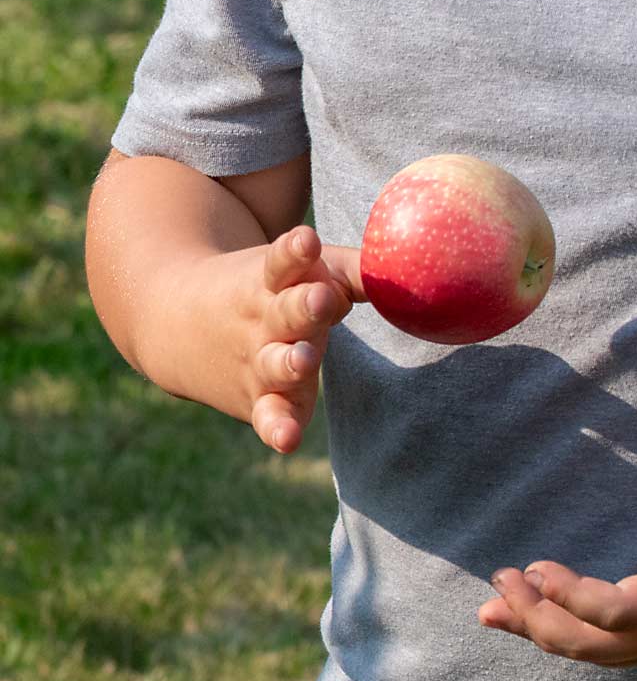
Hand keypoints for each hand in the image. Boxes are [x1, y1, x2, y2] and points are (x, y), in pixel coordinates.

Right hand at [198, 225, 362, 455]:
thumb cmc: (274, 290)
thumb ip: (354, 271)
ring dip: (290, 363)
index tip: (307, 240)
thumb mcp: (304, 270)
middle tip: (320, 299)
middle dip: (303, 307)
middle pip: (285, 312)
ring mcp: (258, 360)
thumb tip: (412, 268)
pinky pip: (268, 414)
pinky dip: (276, 427)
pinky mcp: (259, 399)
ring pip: (275, 364)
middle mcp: (264, 319)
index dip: (296, 251)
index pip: (284, 260)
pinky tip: (287, 440)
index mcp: (274, 279)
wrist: (179, 321)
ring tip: (304, 361)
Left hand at [478, 438, 636, 664]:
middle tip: (500, 579)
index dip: (575, 598)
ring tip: (492, 607)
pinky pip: (605, 649)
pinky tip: (530, 617)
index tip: (538, 567)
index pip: (619, 615)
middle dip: (540, 618)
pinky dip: (563, 635)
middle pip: (594, 646)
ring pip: (595, 654)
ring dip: (542, 630)